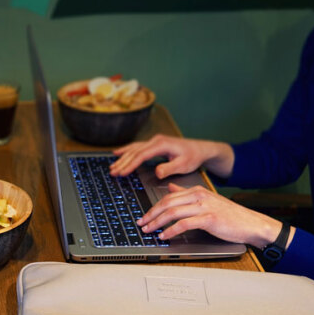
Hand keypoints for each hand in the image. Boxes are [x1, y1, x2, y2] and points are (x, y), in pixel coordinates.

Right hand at [108, 134, 234, 178]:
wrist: (201, 149)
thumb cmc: (193, 157)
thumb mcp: (184, 165)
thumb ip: (170, 168)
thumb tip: (157, 172)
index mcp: (161, 144)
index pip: (141, 155)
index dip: (130, 164)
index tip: (122, 173)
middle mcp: (156, 141)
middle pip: (134, 151)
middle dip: (122, 162)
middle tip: (112, 172)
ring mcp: (154, 141)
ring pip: (134, 149)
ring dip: (122, 158)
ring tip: (112, 167)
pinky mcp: (154, 144)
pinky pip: (137, 147)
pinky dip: (126, 151)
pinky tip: (118, 153)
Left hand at [138, 183, 281, 247]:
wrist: (251, 224)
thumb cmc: (229, 215)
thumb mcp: (207, 200)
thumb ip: (187, 193)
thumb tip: (171, 187)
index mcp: (197, 191)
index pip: (168, 197)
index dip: (153, 207)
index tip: (144, 216)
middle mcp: (199, 196)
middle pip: (167, 203)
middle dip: (151, 214)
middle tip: (141, 224)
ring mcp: (204, 206)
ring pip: (173, 212)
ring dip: (157, 223)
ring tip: (149, 230)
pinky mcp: (209, 219)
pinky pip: (184, 224)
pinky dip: (171, 230)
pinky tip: (164, 236)